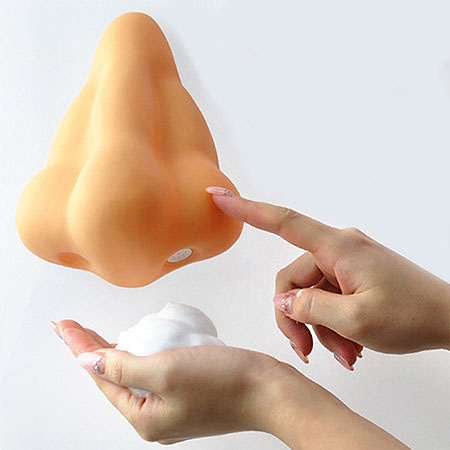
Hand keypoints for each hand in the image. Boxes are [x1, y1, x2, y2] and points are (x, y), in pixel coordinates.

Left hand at [52, 319, 285, 442]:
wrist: (268, 389)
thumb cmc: (225, 382)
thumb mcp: (166, 370)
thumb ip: (124, 366)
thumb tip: (87, 361)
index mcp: (144, 417)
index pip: (101, 376)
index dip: (80, 347)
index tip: (64, 326)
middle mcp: (154, 416)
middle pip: (113, 375)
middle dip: (92, 348)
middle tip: (72, 327)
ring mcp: (171, 405)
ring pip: (132, 373)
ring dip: (115, 350)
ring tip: (95, 335)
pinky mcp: (186, 391)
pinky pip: (153, 371)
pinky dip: (140, 354)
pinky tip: (137, 342)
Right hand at [206, 187, 449, 368]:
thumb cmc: (413, 314)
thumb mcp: (355, 321)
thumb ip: (311, 307)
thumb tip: (283, 301)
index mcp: (338, 247)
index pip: (283, 222)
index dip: (247, 209)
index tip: (219, 196)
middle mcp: (338, 248)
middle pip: (292, 280)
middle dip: (297, 318)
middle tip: (309, 352)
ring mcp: (345, 261)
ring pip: (309, 294)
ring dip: (319, 327)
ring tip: (345, 354)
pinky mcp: (352, 274)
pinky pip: (326, 296)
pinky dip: (331, 323)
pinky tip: (349, 346)